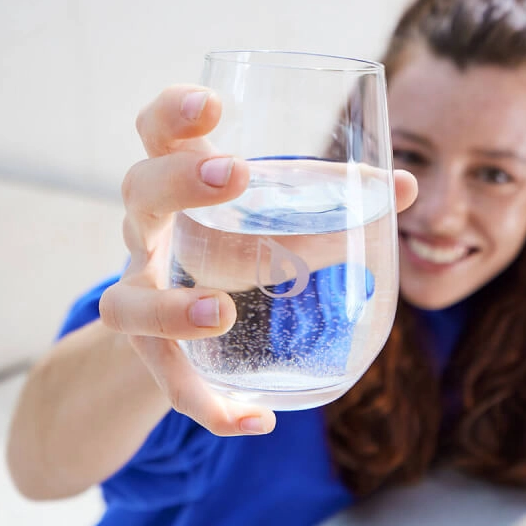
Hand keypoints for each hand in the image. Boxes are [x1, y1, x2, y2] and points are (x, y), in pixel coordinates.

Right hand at [97, 85, 417, 436]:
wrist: (166, 327)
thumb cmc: (232, 247)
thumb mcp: (272, 218)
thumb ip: (333, 198)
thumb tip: (401, 186)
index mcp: (177, 185)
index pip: (157, 132)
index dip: (173, 111)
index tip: (211, 103)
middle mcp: (148, 234)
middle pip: (138, 193)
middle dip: (179, 180)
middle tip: (236, 175)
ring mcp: (140, 294)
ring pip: (124, 301)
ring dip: (169, 308)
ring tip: (219, 313)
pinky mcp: (151, 356)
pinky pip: (169, 386)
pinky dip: (209, 407)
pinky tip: (257, 422)